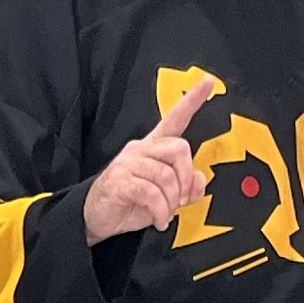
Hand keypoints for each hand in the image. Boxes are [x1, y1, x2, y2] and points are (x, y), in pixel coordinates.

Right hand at [82, 73, 218, 244]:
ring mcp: (128, 163)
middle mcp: (141, 149)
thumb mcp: (165, 198)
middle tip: (180, 199)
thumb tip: (200, 180)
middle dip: (186, 178)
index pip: (175, 119)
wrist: (96, 217)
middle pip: (179, 148)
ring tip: (165, 213)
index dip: (192, 101)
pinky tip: (158, 219)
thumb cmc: (129, 202)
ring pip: (166, 175)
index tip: (208, 83)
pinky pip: (151, 193)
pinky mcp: (119, 181)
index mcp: (153, 148)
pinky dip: (160, 211)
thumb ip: (186, 188)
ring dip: (172, 201)